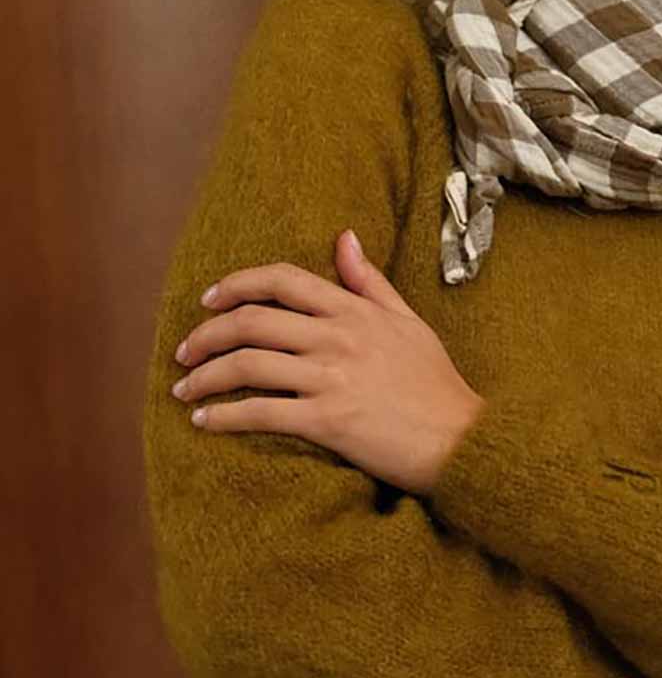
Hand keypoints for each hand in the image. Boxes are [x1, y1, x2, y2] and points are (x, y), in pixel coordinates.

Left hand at [171, 229, 484, 495]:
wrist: (461, 438)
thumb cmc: (436, 383)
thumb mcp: (408, 321)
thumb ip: (370, 282)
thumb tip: (344, 238)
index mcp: (355, 311)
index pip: (283, 280)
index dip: (237, 284)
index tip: (210, 299)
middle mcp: (338, 338)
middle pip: (252, 322)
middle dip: (206, 334)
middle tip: (186, 351)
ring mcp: (331, 378)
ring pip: (247, 366)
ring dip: (204, 377)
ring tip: (184, 388)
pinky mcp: (327, 421)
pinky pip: (260, 413)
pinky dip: (223, 416)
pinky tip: (204, 421)